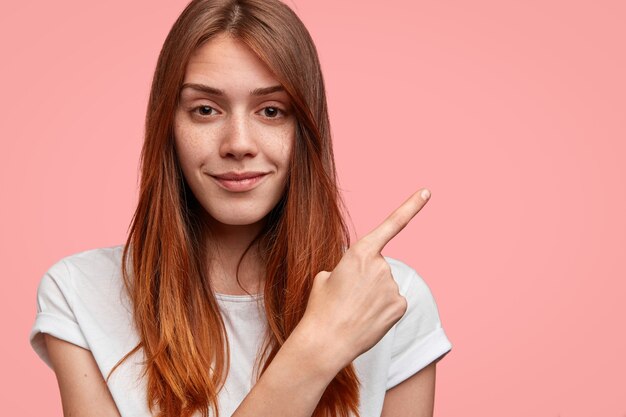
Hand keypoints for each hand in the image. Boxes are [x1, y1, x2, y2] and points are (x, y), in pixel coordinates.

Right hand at [298, 188, 431, 372]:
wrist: (326, 341)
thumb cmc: (321, 308)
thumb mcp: (325, 277)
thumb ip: (347, 267)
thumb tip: (359, 276)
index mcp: (360, 252)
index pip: (392, 224)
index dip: (411, 206)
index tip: (426, 192)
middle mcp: (381, 265)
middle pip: (379, 267)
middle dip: (367, 279)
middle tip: (348, 297)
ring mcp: (392, 286)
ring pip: (386, 286)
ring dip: (373, 296)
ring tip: (354, 310)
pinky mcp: (400, 305)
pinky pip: (393, 303)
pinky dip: (383, 310)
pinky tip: (368, 319)